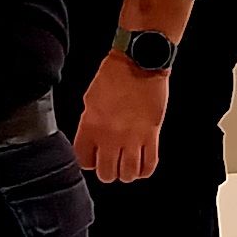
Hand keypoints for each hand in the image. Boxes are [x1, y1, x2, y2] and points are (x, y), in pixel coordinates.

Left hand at [78, 60, 170, 182]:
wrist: (140, 62)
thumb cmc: (115, 75)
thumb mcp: (90, 99)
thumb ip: (89, 123)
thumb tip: (93, 141)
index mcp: (91, 126)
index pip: (84, 161)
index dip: (89, 162)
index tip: (93, 158)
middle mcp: (110, 136)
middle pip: (106, 174)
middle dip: (108, 172)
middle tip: (111, 163)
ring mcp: (132, 137)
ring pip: (128, 174)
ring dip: (127, 173)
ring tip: (127, 165)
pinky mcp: (152, 135)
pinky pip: (149, 165)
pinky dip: (144, 170)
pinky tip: (141, 165)